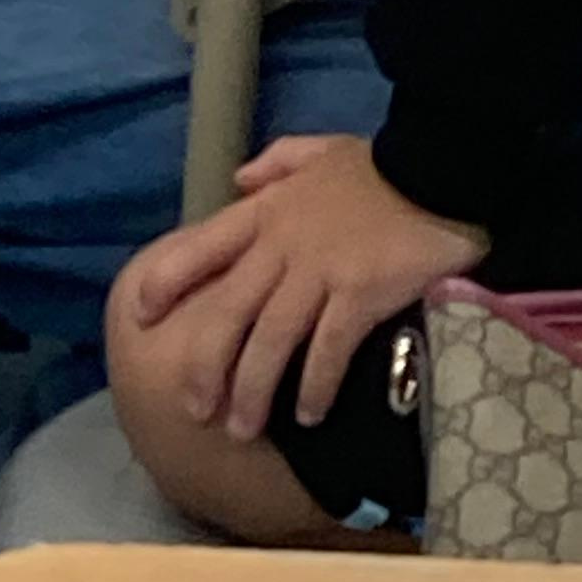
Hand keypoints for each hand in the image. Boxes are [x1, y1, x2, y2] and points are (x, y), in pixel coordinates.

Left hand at [118, 135, 485, 440]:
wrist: (441, 167)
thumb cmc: (382, 167)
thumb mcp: (322, 150)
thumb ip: (278, 161)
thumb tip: (238, 181)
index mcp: (268, 211)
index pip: (202, 245)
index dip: (168, 279)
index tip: (140, 314)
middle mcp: (283, 244)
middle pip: (228, 311)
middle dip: (205, 365)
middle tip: (193, 410)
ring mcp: (319, 270)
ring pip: (269, 340)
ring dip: (252, 391)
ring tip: (242, 431)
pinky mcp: (359, 294)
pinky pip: (326, 350)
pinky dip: (313, 386)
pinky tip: (307, 416)